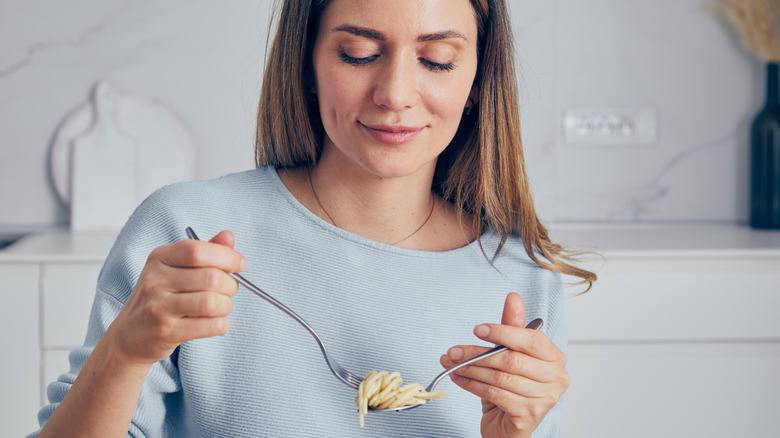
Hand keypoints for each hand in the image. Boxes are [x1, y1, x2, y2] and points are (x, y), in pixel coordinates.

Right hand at [106, 230, 246, 366]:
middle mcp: (155, 280)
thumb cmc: (160, 297)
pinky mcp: (166, 332)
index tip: (240, 264)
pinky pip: (210, 326)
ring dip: (226, 306)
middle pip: (211, 277)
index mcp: (159, 258)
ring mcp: (158, 307)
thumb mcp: (175, 268)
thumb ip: (204, 251)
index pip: (197, 250)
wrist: (130, 335)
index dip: (226, 256)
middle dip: (230, 285)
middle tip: (228, 291)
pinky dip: (222, 324)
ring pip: (212, 302)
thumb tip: (229, 236)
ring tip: (221, 307)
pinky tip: (216, 322)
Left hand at [441, 293, 568, 437]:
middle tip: (453, 350)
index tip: (478, 329)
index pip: (532, 339)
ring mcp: (544, 399)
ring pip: (500, 377)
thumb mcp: (511, 353)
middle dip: (476, 353)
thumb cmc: (512, 386)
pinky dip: (471, 385)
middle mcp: (556, 379)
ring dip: (469, 369)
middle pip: (511, 360)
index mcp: (555, 358)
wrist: (508, 424)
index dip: (503, 332)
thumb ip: (512, 327)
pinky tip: (459, 378)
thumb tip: (513, 297)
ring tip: (451, 364)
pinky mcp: (528, 416)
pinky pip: (494, 394)